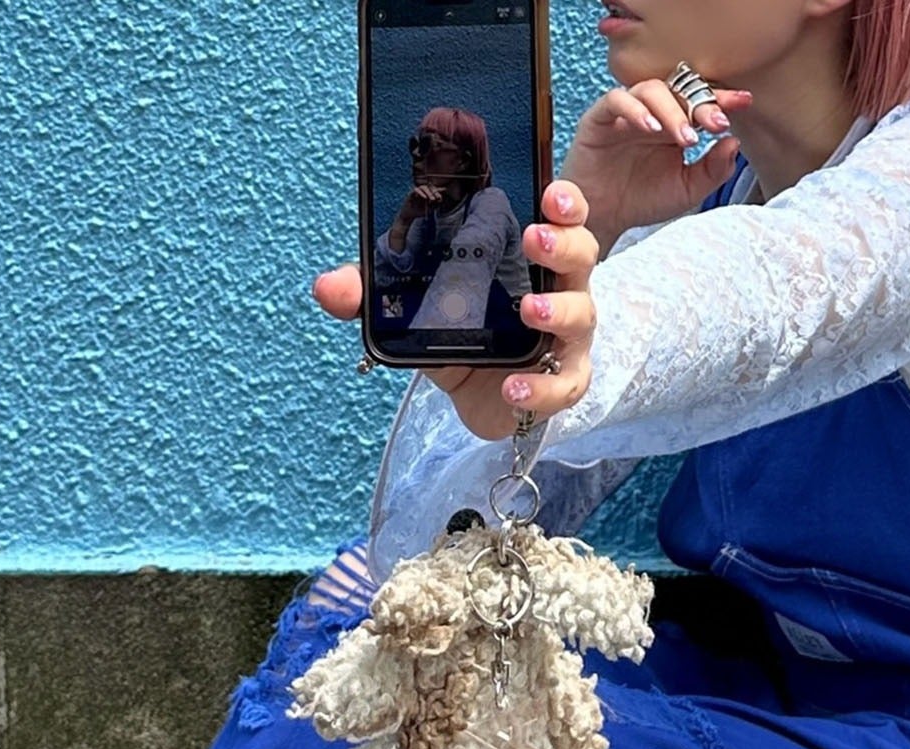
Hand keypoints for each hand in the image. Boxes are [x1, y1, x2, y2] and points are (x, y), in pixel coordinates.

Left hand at [313, 180, 598, 443]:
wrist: (478, 394)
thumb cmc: (461, 331)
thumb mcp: (416, 305)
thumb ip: (374, 292)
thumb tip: (328, 287)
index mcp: (529, 255)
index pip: (560, 215)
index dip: (562, 201)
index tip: (548, 193)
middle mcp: (558, 288)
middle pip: (581, 254)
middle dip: (563, 243)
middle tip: (534, 239)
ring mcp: (566, 336)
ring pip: (581, 315)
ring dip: (556, 310)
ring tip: (528, 311)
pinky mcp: (562, 382)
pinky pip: (565, 385)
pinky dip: (541, 389)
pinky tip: (513, 388)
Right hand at [397, 182, 447, 223]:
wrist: (410, 216)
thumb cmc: (419, 212)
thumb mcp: (430, 209)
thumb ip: (435, 204)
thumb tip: (440, 199)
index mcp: (427, 193)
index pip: (433, 189)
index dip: (438, 189)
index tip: (444, 190)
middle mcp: (422, 191)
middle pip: (429, 187)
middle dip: (434, 191)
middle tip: (437, 197)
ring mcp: (417, 191)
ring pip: (423, 187)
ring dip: (428, 192)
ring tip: (431, 199)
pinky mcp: (411, 193)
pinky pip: (416, 190)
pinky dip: (421, 193)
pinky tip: (424, 198)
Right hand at [562, 78, 749, 257]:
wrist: (601, 222)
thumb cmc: (641, 202)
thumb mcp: (686, 191)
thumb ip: (712, 170)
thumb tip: (734, 142)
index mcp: (674, 124)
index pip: (700, 101)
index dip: (721, 99)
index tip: (744, 103)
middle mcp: (652, 113)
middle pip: (679, 90)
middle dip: (700, 103)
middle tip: (716, 124)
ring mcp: (625, 113)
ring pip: (651, 89)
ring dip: (671, 110)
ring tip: (684, 137)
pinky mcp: (599, 119)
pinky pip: (616, 100)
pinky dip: (635, 110)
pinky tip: (651, 128)